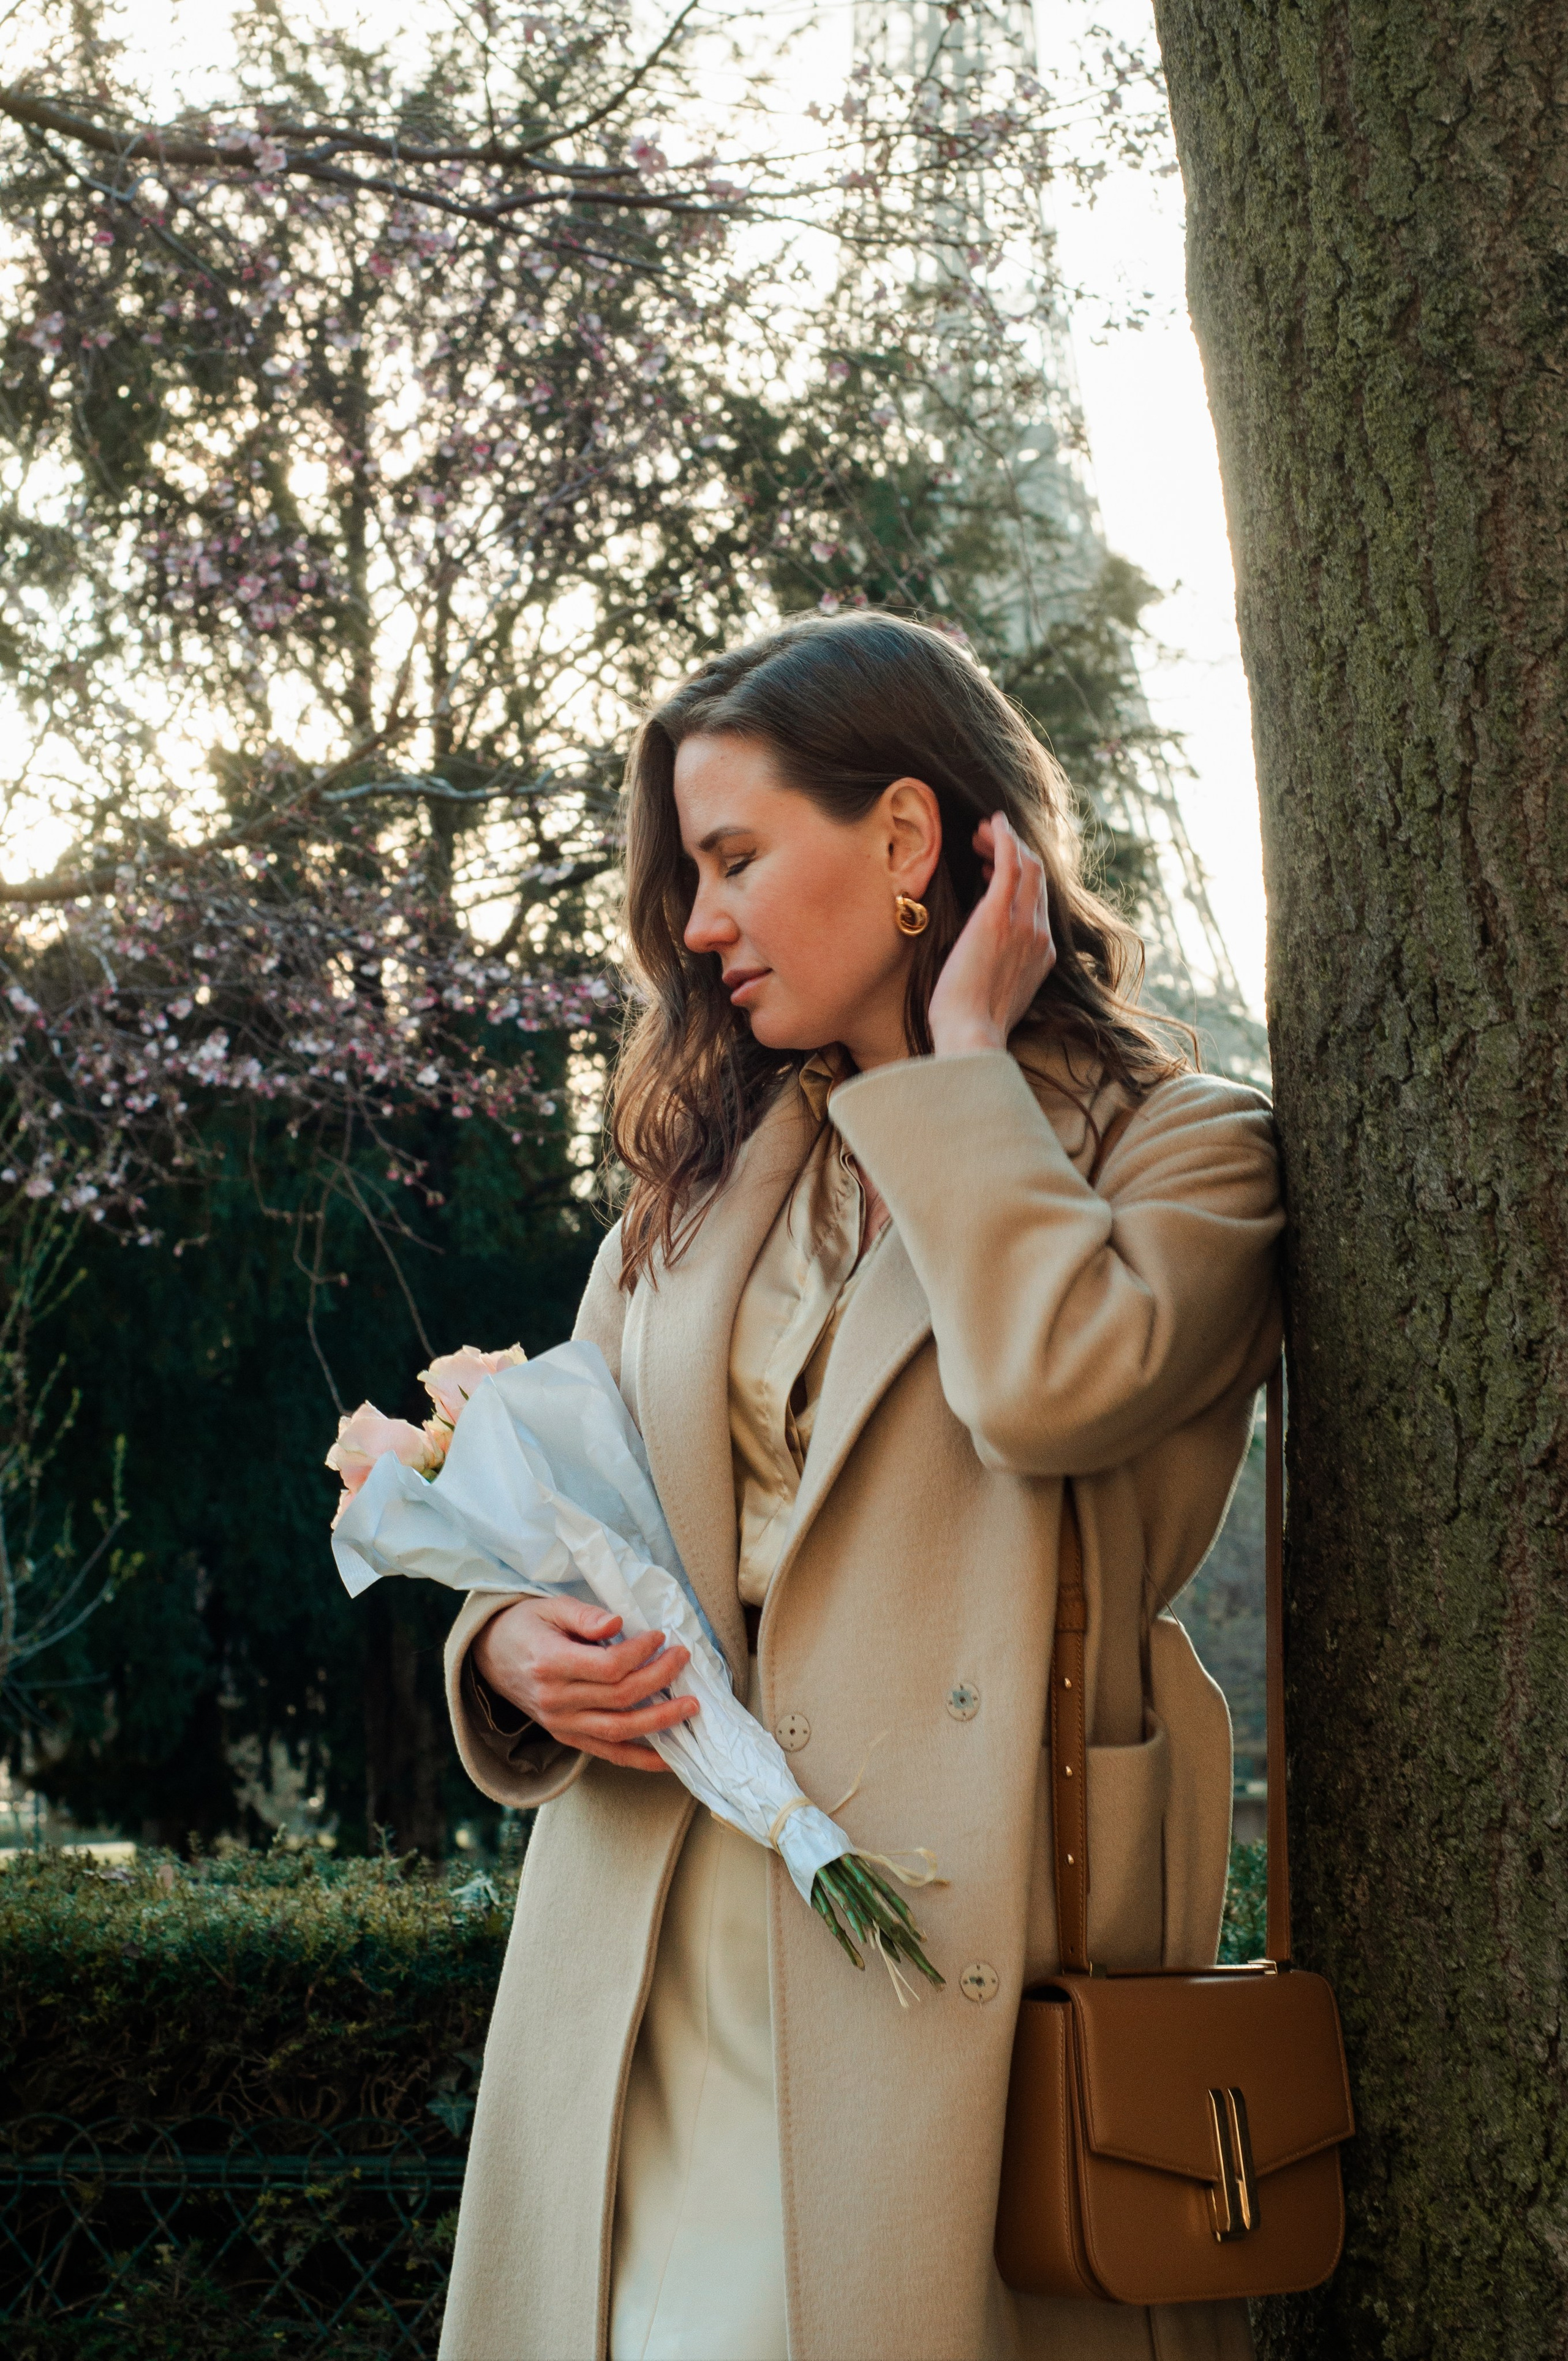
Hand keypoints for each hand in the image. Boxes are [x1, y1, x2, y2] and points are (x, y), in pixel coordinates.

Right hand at [471, 1595, 697, 1772]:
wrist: (492, 1657)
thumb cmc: (527, 1626)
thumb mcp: (551, 1608)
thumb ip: (584, 1615)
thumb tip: (617, 1623)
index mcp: (549, 1664)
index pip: (607, 1667)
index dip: (640, 1652)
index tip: (660, 1636)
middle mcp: (555, 1700)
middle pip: (619, 1697)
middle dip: (659, 1678)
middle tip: (683, 1659)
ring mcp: (561, 1724)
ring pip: (619, 1730)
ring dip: (660, 1721)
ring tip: (690, 1706)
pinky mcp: (567, 1737)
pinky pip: (608, 1754)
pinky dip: (641, 1760)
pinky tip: (669, 1758)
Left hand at [928, 812, 1055, 1055]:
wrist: (971, 1037)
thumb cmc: (970, 1025)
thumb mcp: (994, 993)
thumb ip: (998, 967)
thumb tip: (981, 955)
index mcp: (1041, 955)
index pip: (1038, 901)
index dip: (1019, 876)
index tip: (992, 867)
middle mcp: (1040, 936)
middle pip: (1037, 878)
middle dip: (1013, 851)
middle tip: (984, 841)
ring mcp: (1023, 926)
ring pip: (1027, 866)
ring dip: (1006, 842)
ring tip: (981, 832)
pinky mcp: (998, 918)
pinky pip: (1010, 865)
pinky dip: (1004, 839)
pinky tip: (992, 824)